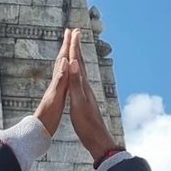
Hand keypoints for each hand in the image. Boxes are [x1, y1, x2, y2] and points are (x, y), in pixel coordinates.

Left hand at [33, 28, 72, 138]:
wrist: (40, 128)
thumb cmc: (48, 114)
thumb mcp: (56, 96)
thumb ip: (60, 79)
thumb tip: (65, 62)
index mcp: (58, 80)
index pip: (64, 58)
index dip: (68, 45)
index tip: (72, 30)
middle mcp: (56, 82)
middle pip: (62, 59)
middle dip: (67, 45)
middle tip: (70, 32)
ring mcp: (57, 88)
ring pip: (63, 67)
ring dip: (67, 56)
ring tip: (70, 47)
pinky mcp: (58, 95)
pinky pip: (64, 78)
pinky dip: (68, 71)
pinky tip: (68, 72)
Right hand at [67, 27, 118, 161]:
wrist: (97, 139)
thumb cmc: (86, 124)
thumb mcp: (78, 103)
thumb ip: (75, 83)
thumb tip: (73, 63)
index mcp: (82, 86)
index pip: (76, 62)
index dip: (74, 47)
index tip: (72, 32)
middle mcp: (85, 87)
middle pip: (80, 63)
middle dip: (76, 48)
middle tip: (75, 33)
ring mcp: (86, 93)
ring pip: (80, 71)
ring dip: (76, 59)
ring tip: (75, 49)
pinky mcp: (85, 101)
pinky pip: (79, 81)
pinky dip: (76, 73)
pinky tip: (77, 75)